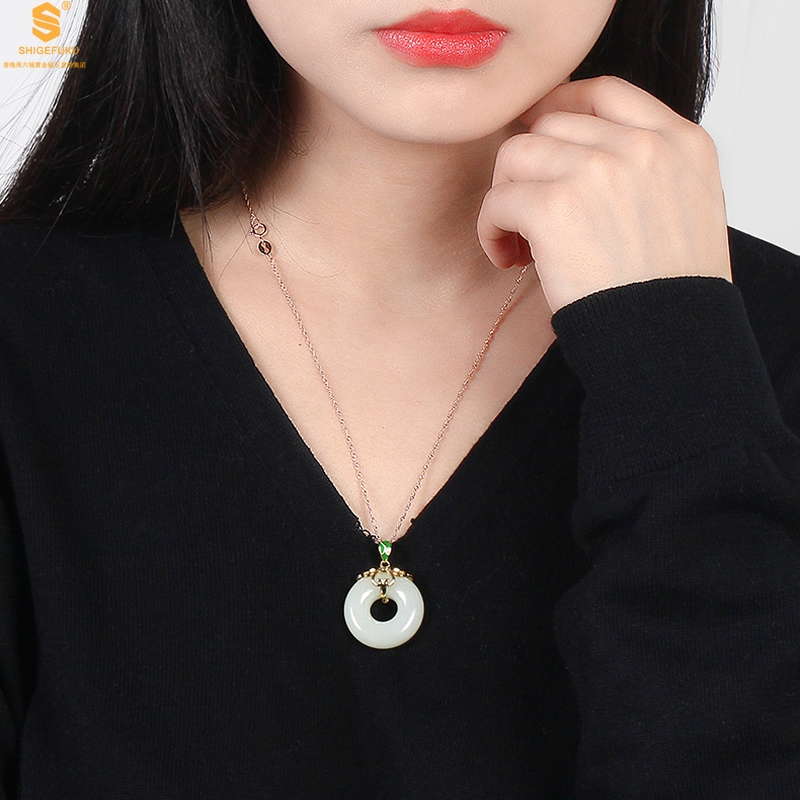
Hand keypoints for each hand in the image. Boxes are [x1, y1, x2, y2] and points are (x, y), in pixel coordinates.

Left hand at [477, 76, 731, 313]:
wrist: (668, 343)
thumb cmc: (669, 294)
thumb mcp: (686, 210)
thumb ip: (646, 169)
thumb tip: (576, 148)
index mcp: (683, 142)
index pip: (606, 92)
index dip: (561, 106)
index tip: (538, 137)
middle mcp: (643, 146)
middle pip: (551, 122)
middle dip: (531, 167)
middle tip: (532, 215)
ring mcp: (598, 171)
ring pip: (516, 154)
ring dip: (506, 197)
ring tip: (519, 242)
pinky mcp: (555, 207)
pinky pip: (497, 199)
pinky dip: (491, 229)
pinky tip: (509, 257)